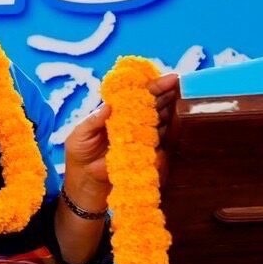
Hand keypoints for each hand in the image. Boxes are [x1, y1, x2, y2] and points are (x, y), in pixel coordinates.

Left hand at [64, 71, 180, 202]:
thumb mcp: (80, 136)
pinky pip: (163, 147)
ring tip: (183, 101)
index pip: (138, 96)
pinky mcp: (148, 158)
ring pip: (164, 123)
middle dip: (169, 95)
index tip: (170, 78)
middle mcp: (134, 124)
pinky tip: (176, 128)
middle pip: (156, 106)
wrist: (84, 185)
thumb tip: (109, 105)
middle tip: (181, 85)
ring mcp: (143, 141)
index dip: (154, 87)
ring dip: (173, 112)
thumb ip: (93, 121)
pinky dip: (169, 138)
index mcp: (118, 114)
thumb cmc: (80, 156)